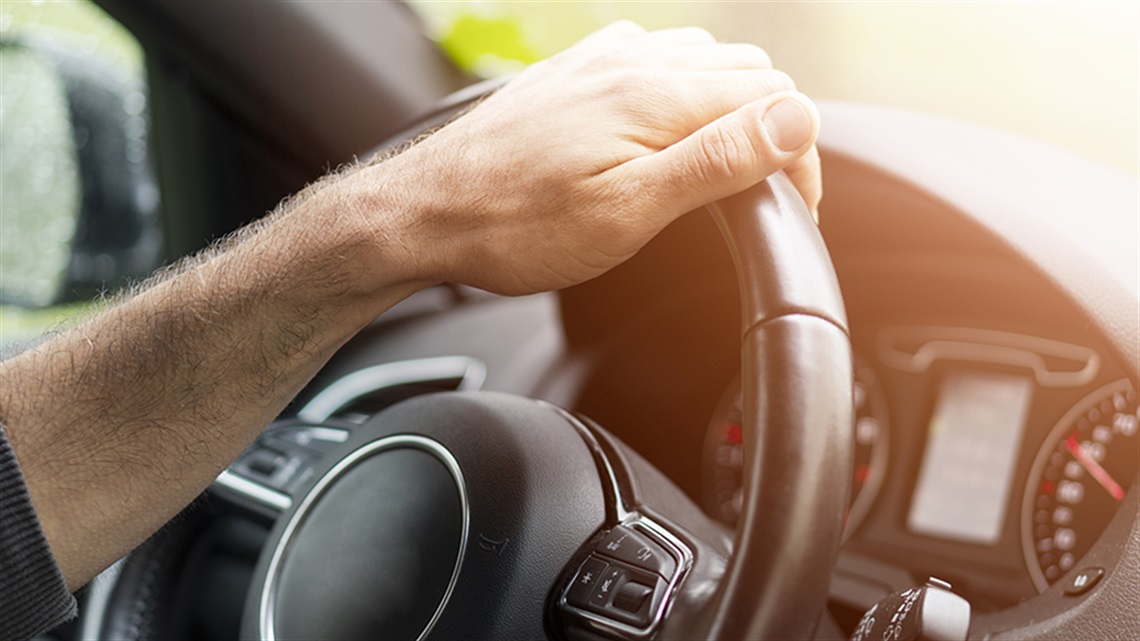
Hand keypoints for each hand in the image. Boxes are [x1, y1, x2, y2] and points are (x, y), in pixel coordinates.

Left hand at [353, 21, 821, 295]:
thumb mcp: (627, 211)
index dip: (799, 156)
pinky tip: (662, 131)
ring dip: (730, 107)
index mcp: (656, 95)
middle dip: (772, 129)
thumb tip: (795, 119)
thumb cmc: (515, 226)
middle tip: (759, 195)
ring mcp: (600, 59)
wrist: (425, 212)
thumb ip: (716, 160)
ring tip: (717, 169)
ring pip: (704, 60)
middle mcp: (632, 61)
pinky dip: (682, 90)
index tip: (793, 207)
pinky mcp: (574, 71)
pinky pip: (654, 58)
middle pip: (748, 72)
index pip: (776, 99)